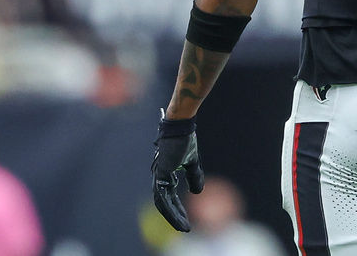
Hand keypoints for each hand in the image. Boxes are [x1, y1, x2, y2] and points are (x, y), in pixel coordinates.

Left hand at [152, 114, 203, 231]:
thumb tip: (197, 192)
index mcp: (166, 175)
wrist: (181, 128)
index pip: (170, 198)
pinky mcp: (161, 174)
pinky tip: (178, 216)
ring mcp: (159, 176)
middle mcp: (160, 177)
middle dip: (175, 217)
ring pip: (163, 203)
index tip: (185, 222)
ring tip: (183, 227)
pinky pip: (163, 196)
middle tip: (185, 228)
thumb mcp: (192, 163)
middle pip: (165, 204)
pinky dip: (171, 208)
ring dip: (173, 217)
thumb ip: (194, 177)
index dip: (177, 210)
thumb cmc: (185, 141)